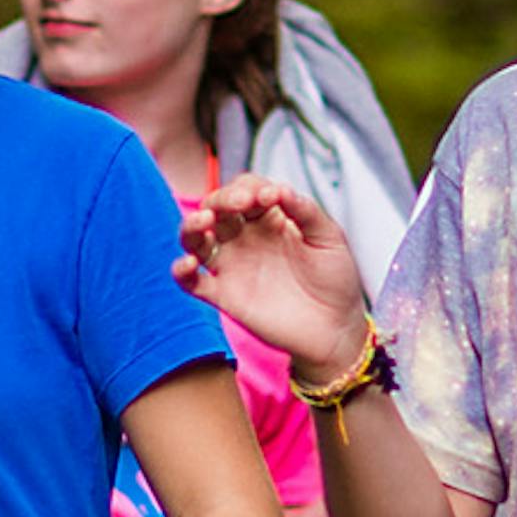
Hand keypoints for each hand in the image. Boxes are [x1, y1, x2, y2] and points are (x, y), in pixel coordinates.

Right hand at [175, 172, 374, 377]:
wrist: (336, 329)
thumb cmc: (335, 280)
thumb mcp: (329, 238)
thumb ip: (305, 211)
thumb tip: (277, 188)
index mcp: (270, 218)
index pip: (247, 189)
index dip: (252, 187)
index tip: (271, 197)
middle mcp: (245, 237)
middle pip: (216, 207)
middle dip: (222, 199)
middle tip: (240, 203)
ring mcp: (231, 265)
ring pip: (196, 238)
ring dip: (192, 225)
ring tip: (204, 221)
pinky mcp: (223, 295)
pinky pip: (190, 281)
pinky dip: (181, 270)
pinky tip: (189, 263)